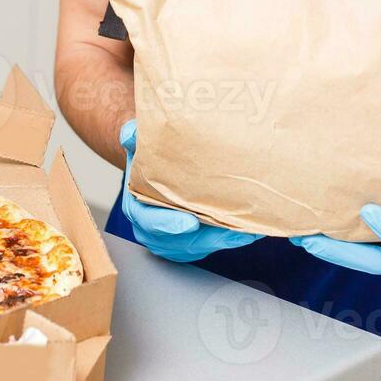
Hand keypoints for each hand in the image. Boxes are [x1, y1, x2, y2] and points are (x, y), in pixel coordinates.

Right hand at [119, 120, 262, 262]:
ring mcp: (172, 240)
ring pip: (199, 247)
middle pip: (180, 241)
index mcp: (137, 207)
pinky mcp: (190, 243)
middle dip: (208, 236)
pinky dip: (229, 239)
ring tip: (248, 228)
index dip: (169, 224)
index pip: (149, 221)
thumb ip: (133, 136)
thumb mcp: (139, 142)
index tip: (190, 222)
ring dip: (224, 240)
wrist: (154, 166)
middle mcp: (152, 230)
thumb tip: (131, 133)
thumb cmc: (148, 157)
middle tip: (234, 228)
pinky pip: (210, 246)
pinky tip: (249, 229)